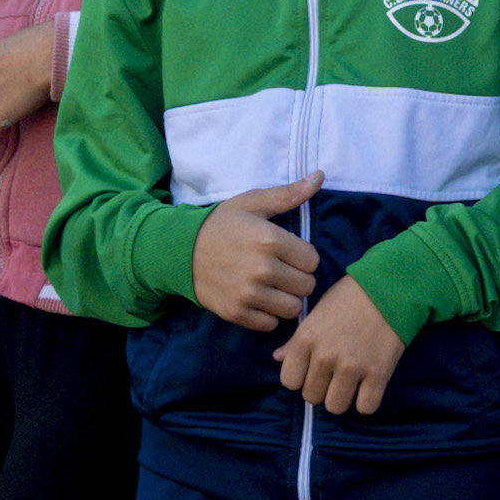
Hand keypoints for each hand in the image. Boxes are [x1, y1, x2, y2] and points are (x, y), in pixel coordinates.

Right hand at [188, 186, 320, 335]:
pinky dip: (268, 314)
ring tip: (274, 286)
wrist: (179, 251)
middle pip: (306, 286)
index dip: (303, 257)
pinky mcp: (237, 313)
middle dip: (298, 278)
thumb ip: (288, 194)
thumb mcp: (252, 203)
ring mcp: (249, 294)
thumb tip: (319, 176)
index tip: (289, 254)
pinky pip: (271, 324)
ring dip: (286, 298)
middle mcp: (262, 269)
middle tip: (283, 271)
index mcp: (270, 240)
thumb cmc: (220, 224)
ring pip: (292, 308)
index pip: (312, 261)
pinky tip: (259, 299)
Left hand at [277, 286, 408, 417]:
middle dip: (321, 389)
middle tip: (334, 376)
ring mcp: (352, 366)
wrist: (390, 287)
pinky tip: (369, 387)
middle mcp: (325, 356)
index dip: (300, 379)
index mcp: (306, 338)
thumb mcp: (317, 312)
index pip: (289, 381)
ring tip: (350, 383)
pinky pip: (366, 407)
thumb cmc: (350, 297)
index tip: (312, 371)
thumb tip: (277, 358)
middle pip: (311, 397)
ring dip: (342, 398)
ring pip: (335, 407)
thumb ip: (296, 339)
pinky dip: (367, 401)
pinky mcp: (378, 373)